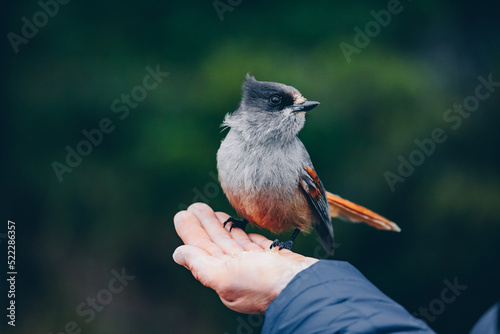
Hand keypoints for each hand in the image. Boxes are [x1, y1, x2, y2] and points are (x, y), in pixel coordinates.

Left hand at [173, 203, 317, 313]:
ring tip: (212, 210)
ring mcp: (256, 264)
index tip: (182, 214)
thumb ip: (201, 264)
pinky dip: (243, 233)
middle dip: (205, 224)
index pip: (202, 249)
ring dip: (222, 225)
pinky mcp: (273, 258)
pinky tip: (238, 226)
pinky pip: (253, 242)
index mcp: (224, 275)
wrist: (306, 286)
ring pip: (233, 240)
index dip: (191, 232)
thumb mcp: (226, 276)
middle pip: (216, 243)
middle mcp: (238, 271)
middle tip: (195, 206)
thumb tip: (178, 253)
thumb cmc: (265, 282)